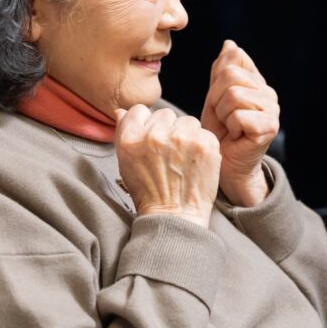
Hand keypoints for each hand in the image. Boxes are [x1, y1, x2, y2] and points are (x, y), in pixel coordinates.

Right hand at [114, 105, 220, 227]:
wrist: (174, 217)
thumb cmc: (148, 193)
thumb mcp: (125, 163)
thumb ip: (123, 133)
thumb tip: (122, 111)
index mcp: (132, 138)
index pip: (140, 110)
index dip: (146, 124)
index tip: (152, 140)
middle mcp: (156, 135)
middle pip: (165, 114)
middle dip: (168, 130)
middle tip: (169, 154)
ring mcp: (182, 138)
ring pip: (187, 121)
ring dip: (187, 135)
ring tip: (184, 158)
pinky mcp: (205, 144)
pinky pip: (205, 132)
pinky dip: (203, 146)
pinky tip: (196, 163)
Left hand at [200, 40, 279, 206]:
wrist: (224, 164)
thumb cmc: (220, 132)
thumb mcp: (215, 97)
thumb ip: (221, 71)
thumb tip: (230, 44)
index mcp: (257, 83)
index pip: (233, 61)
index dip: (217, 84)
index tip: (219, 102)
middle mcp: (269, 94)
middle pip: (231, 77)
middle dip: (216, 99)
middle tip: (223, 118)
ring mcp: (272, 110)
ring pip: (233, 95)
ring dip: (223, 114)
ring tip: (230, 127)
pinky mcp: (269, 127)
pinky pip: (239, 115)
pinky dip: (231, 127)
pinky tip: (237, 136)